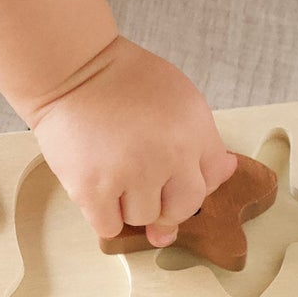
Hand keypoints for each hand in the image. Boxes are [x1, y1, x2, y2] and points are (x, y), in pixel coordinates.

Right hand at [26, 36, 236, 246]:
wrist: (71, 69)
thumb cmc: (122, 80)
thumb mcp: (179, 96)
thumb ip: (202, 138)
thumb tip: (226, 173)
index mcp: (194, 129)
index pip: (213, 179)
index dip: (193, 181)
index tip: (175, 177)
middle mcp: (170, 154)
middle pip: (181, 209)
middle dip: (164, 201)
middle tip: (140, 178)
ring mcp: (132, 174)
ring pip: (143, 219)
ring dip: (128, 204)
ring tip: (112, 169)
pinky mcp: (94, 190)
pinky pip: (109, 227)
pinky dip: (103, 213)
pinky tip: (97, 186)